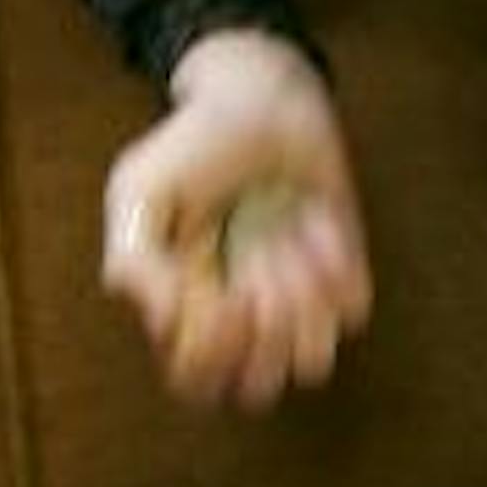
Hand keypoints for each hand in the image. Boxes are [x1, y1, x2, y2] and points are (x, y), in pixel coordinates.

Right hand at [100, 29, 373, 410]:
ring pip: (308, 363)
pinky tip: (315, 220)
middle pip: (253, 389)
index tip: (224, 295)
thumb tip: (168, 326)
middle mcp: (241, 319)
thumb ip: (134, 262)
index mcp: (185, 311)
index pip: (195, 381)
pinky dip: (338, 268)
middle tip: (258, 275)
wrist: (264, 98)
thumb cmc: (195, 146)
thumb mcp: (140, 192)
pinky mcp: (343, 276)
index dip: (212, 352)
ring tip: (286, 241)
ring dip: (301, 303)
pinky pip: (352, 312)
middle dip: (261, 338)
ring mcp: (295, 302)